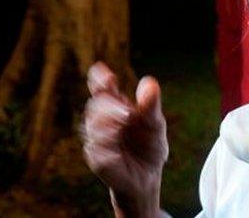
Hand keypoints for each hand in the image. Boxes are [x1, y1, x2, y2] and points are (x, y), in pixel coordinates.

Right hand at [81, 62, 167, 217]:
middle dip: (109, 106)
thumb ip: (151, 105)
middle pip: (96, 104)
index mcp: (117, 107)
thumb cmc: (150, 146)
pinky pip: (95, 149)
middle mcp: (103, 120)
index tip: (102, 72)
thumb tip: (150, 82)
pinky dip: (106, 146)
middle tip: (127, 113)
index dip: (99, 79)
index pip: (102, 89)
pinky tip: (116, 149)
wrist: (148, 177)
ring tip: (122, 125)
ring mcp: (97, 139)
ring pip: (92, 125)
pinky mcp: (96, 159)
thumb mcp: (155, 124)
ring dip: (106, 123)